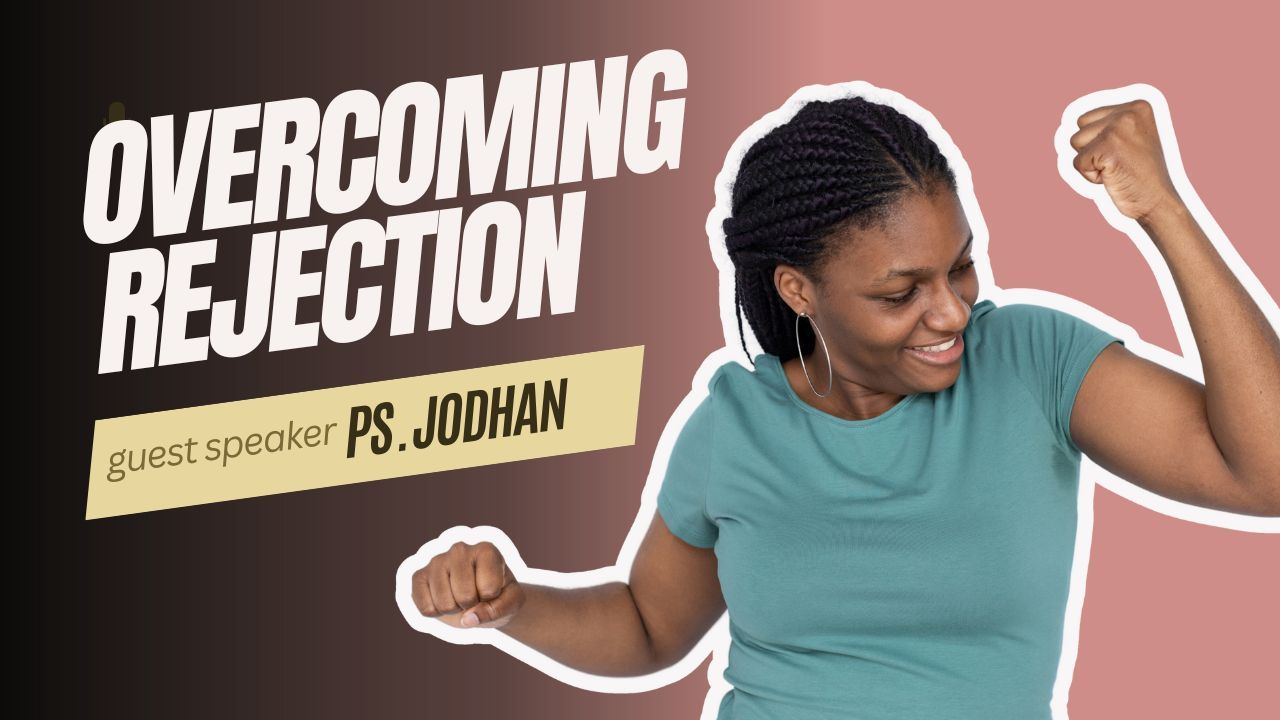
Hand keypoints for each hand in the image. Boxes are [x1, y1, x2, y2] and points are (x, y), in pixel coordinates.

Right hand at [411, 541, 524, 628]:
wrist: (481, 595)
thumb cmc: (500, 594)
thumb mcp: (512, 602)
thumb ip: (498, 610)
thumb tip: (468, 619)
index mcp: (486, 550)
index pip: (489, 589)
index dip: (492, 599)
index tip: (492, 591)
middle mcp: (460, 549)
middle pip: (464, 596)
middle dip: (472, 605)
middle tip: (475, 596)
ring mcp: (437, 560)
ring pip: (444, 603)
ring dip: (454, 610)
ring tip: (460, 597)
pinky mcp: (419, 576)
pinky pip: (425, 608)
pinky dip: (436, 613)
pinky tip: (444, 599)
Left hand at [1069, 99, 1182, 221]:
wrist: (1157, 200)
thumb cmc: (1140, 174)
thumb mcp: (1131, 138)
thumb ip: (1108, 124)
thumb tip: (1069, 123)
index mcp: (1137, 106)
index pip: (1087, 117)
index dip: (1096, 141)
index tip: (1122, 152)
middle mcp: (1128, 113)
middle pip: (1079, 128)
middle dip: (1090, 149)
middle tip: (1118, 162)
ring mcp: (1118, 130)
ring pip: (1075, 143)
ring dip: (1090, 162)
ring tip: (1115, 168)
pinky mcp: (1108, 149)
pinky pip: (1078, 163)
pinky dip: (1090, 176)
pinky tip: (1113, 178)